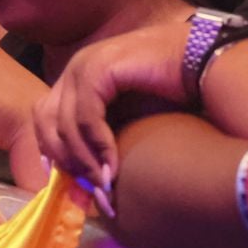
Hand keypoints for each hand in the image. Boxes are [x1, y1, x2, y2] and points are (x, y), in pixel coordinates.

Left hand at [32, 21, 191, 193]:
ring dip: (82, 159)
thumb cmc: (174, 89)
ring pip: (64, 123)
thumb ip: (104, 135)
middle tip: (83, 186)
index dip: (50, 149)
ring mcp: (85, 65)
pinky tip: (113, 166)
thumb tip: (91, 172)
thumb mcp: (129, 116)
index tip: (66, 180)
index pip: (44, 115)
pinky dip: (98, 146)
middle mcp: (76, 68)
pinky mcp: (100, 69)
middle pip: (44, 119)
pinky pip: (87, 118)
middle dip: (61, 157)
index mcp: (79, 76)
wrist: (204, 60)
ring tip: (103, 184)